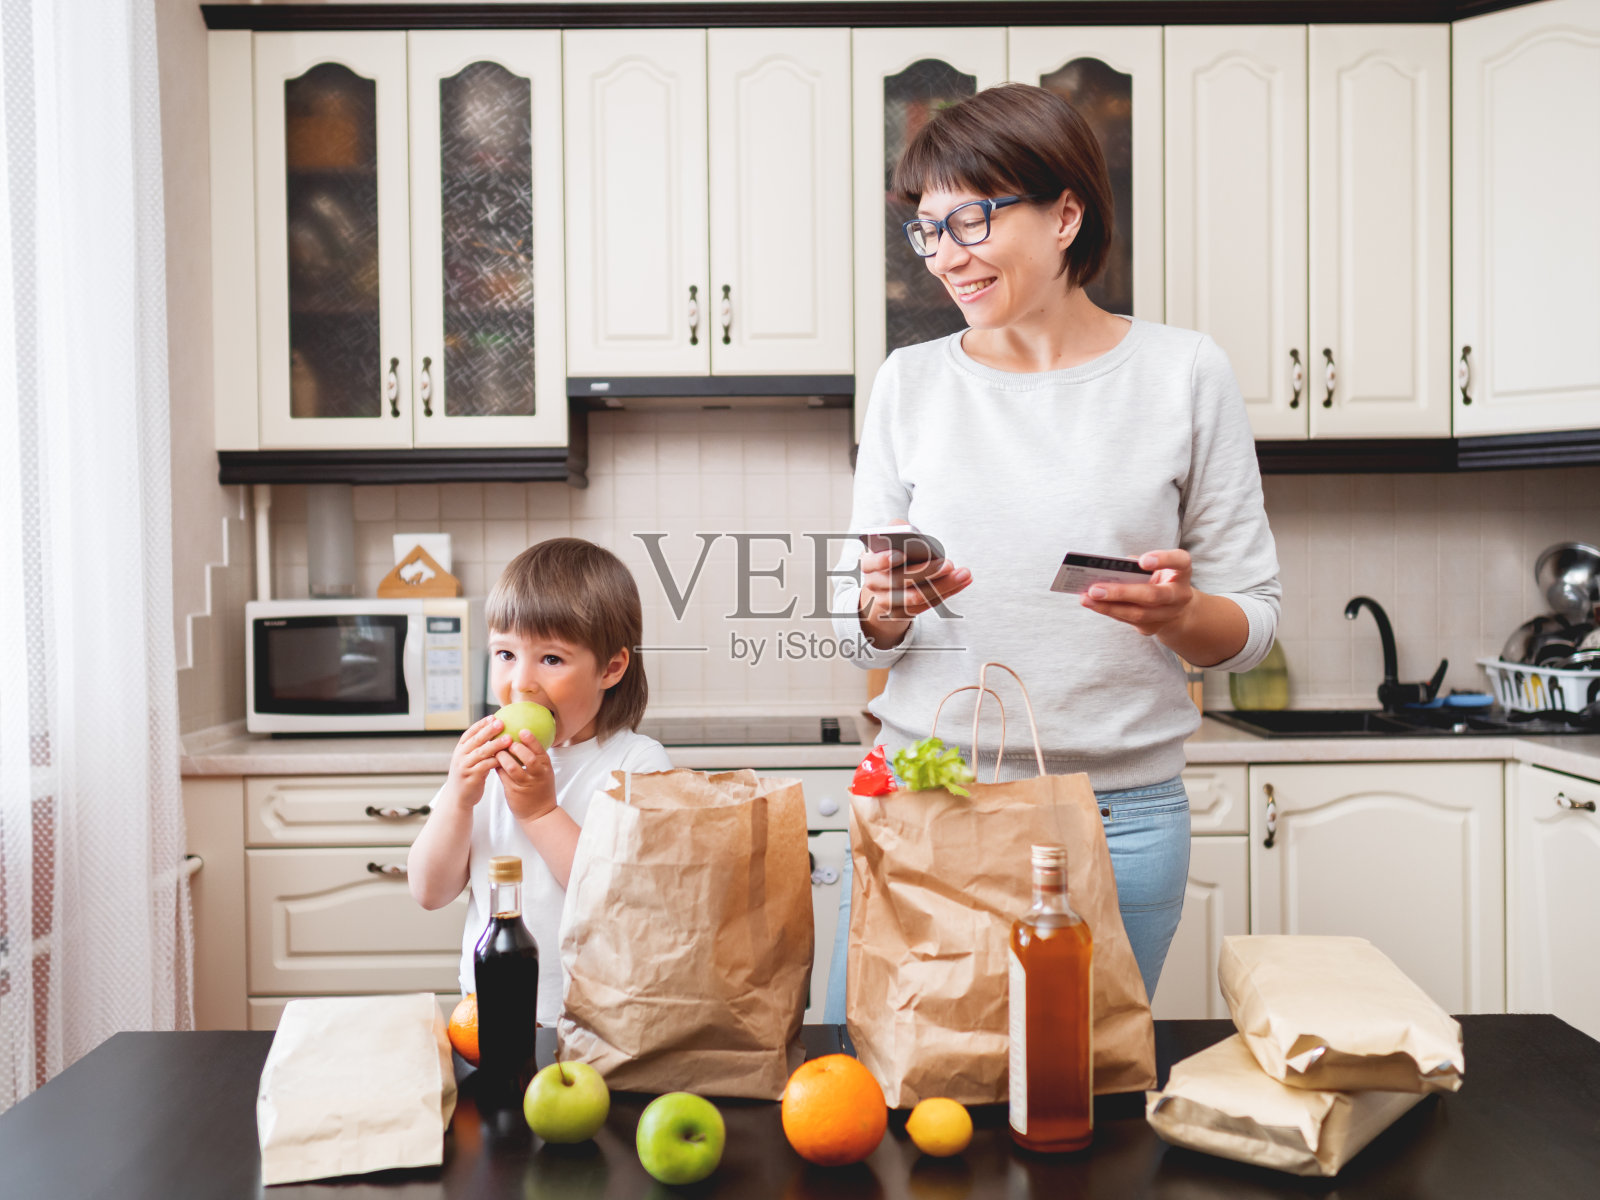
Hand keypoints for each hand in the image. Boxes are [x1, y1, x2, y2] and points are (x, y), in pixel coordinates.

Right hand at [442, 715, 511, 809]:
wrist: (457, 798)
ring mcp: (464, 767)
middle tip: (501, 722)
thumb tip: (495, 732)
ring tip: (508, 738)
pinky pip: (485, 766)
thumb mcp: (469, 760)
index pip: (469, 733)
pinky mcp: (471, 777)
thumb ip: (478, 748)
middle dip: (489, 730)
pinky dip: (496, 760)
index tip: (493, 717)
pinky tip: (506, 757)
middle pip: (476, 740)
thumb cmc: (469, 775)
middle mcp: (460, 756)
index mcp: (460, 749)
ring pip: (482, 752)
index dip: (481, 724)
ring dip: (496, 744)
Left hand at [496, 730, 557, 823]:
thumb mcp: (544, 773)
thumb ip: (537, 759)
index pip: (540, 750)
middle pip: (527, 758)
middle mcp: (537, 775)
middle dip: (516, 748)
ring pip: (512, 767)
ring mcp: (525, 784)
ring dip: (503, 757)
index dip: (531, 740)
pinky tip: (494, 762)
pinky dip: (498, 767)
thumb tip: (523, 739)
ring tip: (498, 751)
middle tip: (507, 741)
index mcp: (546, 768)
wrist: (539, 814)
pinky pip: (503, 776)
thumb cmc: (540, 789)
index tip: (522, 731)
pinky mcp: (513, 791)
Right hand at [857, 531, 971, 645]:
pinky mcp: (902, 614)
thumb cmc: (892, 557)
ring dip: (943, 585)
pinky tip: (963, 581)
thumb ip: (896, 529)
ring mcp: (887, 603)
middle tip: (949, 563)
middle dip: (926, 572)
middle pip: (899, 581)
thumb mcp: (889, 541)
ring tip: (964, 574)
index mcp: (868, 564)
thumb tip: (906, 528)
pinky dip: (947, 592)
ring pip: (916, 597)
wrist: (883, 589)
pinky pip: (926, 605)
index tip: (900, 554)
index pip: (871, 563)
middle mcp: (874, 585)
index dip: (883, 560)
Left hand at [1079, 549, 1195, 641]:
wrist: (1173, 606)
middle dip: (1121, 593)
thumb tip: (1105, 570)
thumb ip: (1134, 565)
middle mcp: (1180, 594)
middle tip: (1095, 589)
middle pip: (1153, 595)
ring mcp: (1169, 614)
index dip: (1163, 560)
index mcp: (1182, 571)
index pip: (1180, 561)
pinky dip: (1108, 611)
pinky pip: (1128, 620)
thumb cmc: (1156, 577)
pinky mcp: (1154, 627)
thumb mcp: (1152, 566)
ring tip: (1086, 598)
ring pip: (1138, 614)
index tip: (1143, 561)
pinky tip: (1092, 604)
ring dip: (1108, 607)